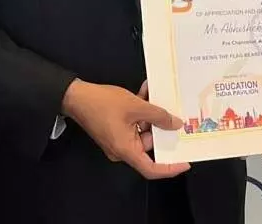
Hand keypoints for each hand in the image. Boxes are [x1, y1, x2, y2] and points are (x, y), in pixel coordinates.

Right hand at [61, 79, 189, 179]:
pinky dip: (141, 111)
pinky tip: (146, 92)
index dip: (170, 168)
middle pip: (149, 145)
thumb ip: (159, 116)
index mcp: (126, 150)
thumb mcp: (136, 107)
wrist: (76, 96)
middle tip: (176, 115)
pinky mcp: (116, 130)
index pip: (151, 169)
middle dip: (162, 128)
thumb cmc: (101, 104)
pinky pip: (135, 124)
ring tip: (156, 95)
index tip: (185, 162)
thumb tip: (175, 124)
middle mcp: (122, 149)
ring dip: (151, 113)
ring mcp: (119, 139)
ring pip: (144, 130)